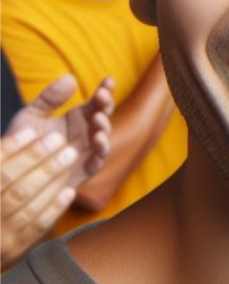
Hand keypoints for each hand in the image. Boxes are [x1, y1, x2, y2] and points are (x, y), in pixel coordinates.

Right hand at [0, 128, 79, 267]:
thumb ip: (4, 158)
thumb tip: (26, 132)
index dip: (11, 147)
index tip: (32, 130)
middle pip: (9, 182)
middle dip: (36, 158)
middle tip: (60, 140)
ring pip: (25, 202)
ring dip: (51, 177)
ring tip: (70, 155)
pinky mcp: (14, 249)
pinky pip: (36, 226)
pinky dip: (54, 206)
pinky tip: (70, 190)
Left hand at [6, 75, 113, 188]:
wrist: (13, 171)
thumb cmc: (22, 142)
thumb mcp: (31, 115)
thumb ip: (49, 98)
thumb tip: (70, 77)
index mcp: (78, 118)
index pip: (96, 101)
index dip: (105, 90)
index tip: (108, 80)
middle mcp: (86, 133)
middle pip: (104, 116)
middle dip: (106, 105)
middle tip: (102, 96)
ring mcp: (87, 152)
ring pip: (103, 138)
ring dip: (104, 127)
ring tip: (98, 119)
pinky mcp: (83, 171)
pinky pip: (97, 162)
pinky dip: (100, 151)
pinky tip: (98, 141)